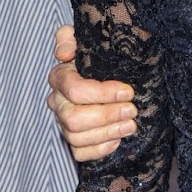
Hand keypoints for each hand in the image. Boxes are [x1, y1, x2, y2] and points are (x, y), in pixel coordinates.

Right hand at [47, 24, 135, 160]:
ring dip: (108, 132)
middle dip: (106, 115)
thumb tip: (65, 52)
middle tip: (132, 110)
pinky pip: (80, 154)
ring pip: (76, 137)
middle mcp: (58, 102)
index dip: (102, 93)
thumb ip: (70, 37)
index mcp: (60, 78)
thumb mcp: (88, 40)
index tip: (128, 91)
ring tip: (131, 124)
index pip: (74, 89)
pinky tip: (118, 140)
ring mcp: (64, 123)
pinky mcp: (74, 141)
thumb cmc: (100, 58)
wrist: (112, 78)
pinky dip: (100, 149)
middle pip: (74, 118)